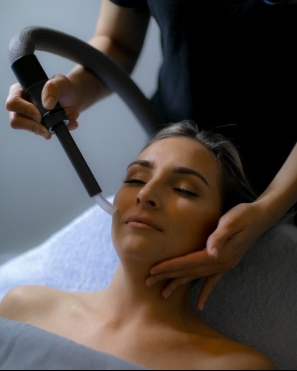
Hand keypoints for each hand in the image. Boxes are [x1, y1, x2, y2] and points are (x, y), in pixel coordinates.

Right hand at [6, 74, 79, 139]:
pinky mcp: (41, 127)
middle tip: (47, 129)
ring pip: (31, 130)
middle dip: (33, 126)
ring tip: (64, 121)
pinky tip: (69, 123)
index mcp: (20, 92)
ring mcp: (30, 118)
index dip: (25, 111)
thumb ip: (52, 88)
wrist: (75, 97)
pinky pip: (45, 134)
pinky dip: (58, 130)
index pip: (13, 103)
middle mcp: (22, 106)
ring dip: (48, 130)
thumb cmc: (64, 87)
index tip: (39, 116)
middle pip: (16, 121)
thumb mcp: (60, 82)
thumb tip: (47, 105)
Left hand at [146, 202, 267, 310]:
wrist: (260, 218)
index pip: (187, 263)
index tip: (152, 272)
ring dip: (179, 284)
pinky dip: (204, 293)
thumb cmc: (243, 215)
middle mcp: (219, 264)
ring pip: (196, 278)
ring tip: (163, 293)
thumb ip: (220, 237)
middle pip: (188, 273)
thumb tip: (212, 252)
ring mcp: (223, 266)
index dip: (169, 267)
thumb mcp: (231, 221)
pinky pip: (212, 282)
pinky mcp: (226, 264)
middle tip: (148, 283)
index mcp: (217, 254)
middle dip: (167, 278)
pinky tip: (199, 304)